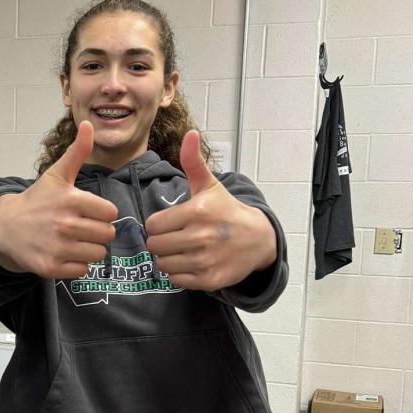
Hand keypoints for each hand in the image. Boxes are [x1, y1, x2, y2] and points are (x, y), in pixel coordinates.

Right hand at [0, 121, 117, 277]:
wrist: (5, 227)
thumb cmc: (37, 200)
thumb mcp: (56, 175)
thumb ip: (77, 152)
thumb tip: (89, 124)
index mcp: (71, 200)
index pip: (110, 213)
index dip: (102, 213)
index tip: (88, 212)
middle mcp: (65, 224)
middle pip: (107, 235)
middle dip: (98, 232)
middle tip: (82, 228)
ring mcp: (57, 247)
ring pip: (98, 255)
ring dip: (89, 250)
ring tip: (75, 241)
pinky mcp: (50, 267)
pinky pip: (82, 270)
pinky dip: (76, 265)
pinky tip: (64, 253)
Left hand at [144, 130, 276, 291]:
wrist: (258, 239)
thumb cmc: (226, 210)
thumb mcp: (209, 185)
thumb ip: (193, 162)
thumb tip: (189, 133)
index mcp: (197, 212)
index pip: (153, 225)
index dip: (158, 224)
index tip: (170, 223)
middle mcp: (201, 237)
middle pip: (155, 246)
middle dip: (160, 242)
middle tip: (174, 237)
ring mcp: (205, 260)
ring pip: (163, 264)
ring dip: (167, 258)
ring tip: (181, 250)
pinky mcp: (210, 279)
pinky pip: (176, 279)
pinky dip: (178, 273)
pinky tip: (190, 262)